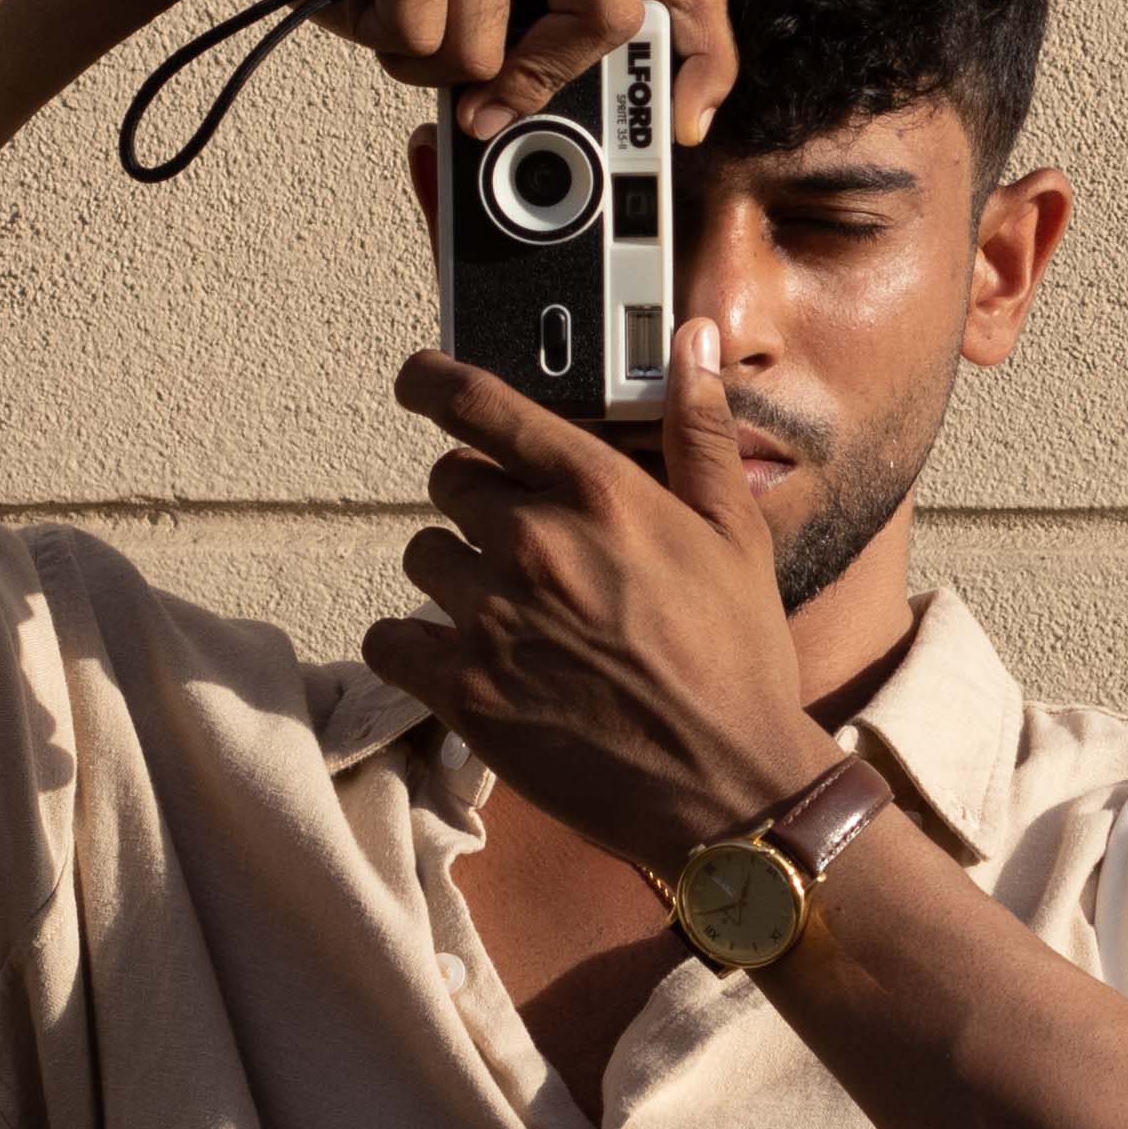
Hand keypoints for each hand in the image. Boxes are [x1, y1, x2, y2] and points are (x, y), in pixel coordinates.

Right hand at [177, 0, 735, 143]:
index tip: (687, 127)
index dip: (708, 59)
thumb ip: (517, 43)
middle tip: (474, 90)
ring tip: (385, 6)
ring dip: (419, 58)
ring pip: (487, 49)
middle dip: (536, 77)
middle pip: (609, 19)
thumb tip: (542, 123)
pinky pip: (422, 32)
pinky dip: (377, 39)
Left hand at [362, 326, 817, 874]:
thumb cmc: (737, 660)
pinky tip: (463, 661)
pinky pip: (390, 639)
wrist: (728, 785)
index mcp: (599, 491)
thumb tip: (693, 342)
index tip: (417, 379)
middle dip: (480, 505)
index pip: (482, 406)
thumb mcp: (735, 534)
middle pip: (449, 482)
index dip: (435, 382)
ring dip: (454, 577)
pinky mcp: (464, 690)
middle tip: (526, 548)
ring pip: (422, 557)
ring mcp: (492, 616)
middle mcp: (535, 541)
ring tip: (512, 614)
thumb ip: (698, 430)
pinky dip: (413, 647)